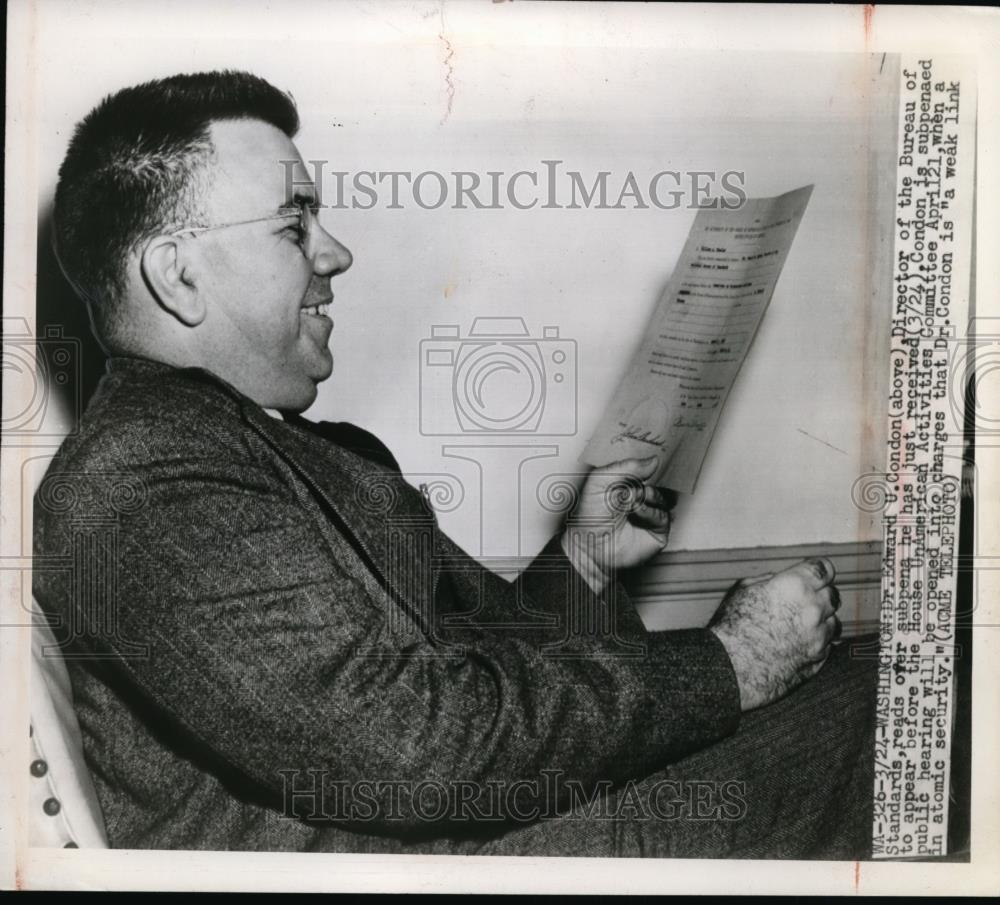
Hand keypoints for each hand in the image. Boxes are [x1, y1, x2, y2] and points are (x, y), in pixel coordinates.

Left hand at [560, 456, 674, 593]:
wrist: (590, 545)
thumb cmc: (589, 516)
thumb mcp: (599, 481)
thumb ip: (625, 467)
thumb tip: (653, 461)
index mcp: (626, 481)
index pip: (645, 466)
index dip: (649, 462)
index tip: (653, 457)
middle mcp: (639, 495)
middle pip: (659, 481)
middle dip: (651, 480)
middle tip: (639, 484)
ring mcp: (649, 511)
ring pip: (664, 496)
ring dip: (650, 496)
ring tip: (634, 502)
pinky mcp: (657, 529)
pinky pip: (663, 515)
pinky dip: (650, 512)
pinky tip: (638, 513)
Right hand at [708, 558, 841, 711]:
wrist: (731, 668)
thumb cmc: (732, 629)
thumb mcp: (743, 590)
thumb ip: (769, 580)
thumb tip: (779, 580)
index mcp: (795, 586)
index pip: (824, 569)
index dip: (818, 570)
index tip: (814, 573)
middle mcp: (813, 609)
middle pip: (832, 594)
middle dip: (820, 594)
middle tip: (803, 600)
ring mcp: (818, 636)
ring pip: (833, 621)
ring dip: (822, 619)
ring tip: (799, 624)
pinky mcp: (818, 659)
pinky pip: (828, 644)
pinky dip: (818, 641)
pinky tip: (798, 641)